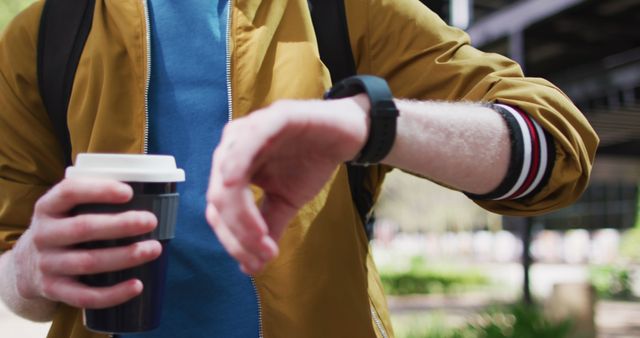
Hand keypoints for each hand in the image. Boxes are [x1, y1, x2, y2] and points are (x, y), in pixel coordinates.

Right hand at [12, 178, 160, 308]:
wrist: (26, 265)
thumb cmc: (63, 228)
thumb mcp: (65, 208)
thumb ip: (93, 197)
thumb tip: (146, 190)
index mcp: (47, 207)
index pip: (69, 192)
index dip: (99, 190)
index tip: (129, 192)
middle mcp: (43, 234)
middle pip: (83, 228)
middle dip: (121, 225)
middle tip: (151, 221)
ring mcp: (47, 264)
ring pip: (88, 262)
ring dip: (125, 256)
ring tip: (154, 249)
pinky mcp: (54, 290)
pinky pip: (85, 296)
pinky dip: (113, 294)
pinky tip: (137, 285)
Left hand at [206, 96, 369, 274]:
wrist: (344, 136)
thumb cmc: (310, 163)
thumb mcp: (286, 202)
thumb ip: (267, 227)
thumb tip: (250, 267)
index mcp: (232, 168)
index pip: (218, 211)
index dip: (233, 240)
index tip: (257, 263)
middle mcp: (233, 148)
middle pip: (219, 198)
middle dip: (238, 232)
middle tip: (264, 252)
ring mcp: (250, 130)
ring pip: (228, 176)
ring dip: (240, 212)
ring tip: (262, 236)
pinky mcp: (273, 117)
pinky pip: (249, 140)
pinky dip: (238, 163)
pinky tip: (237, 186)